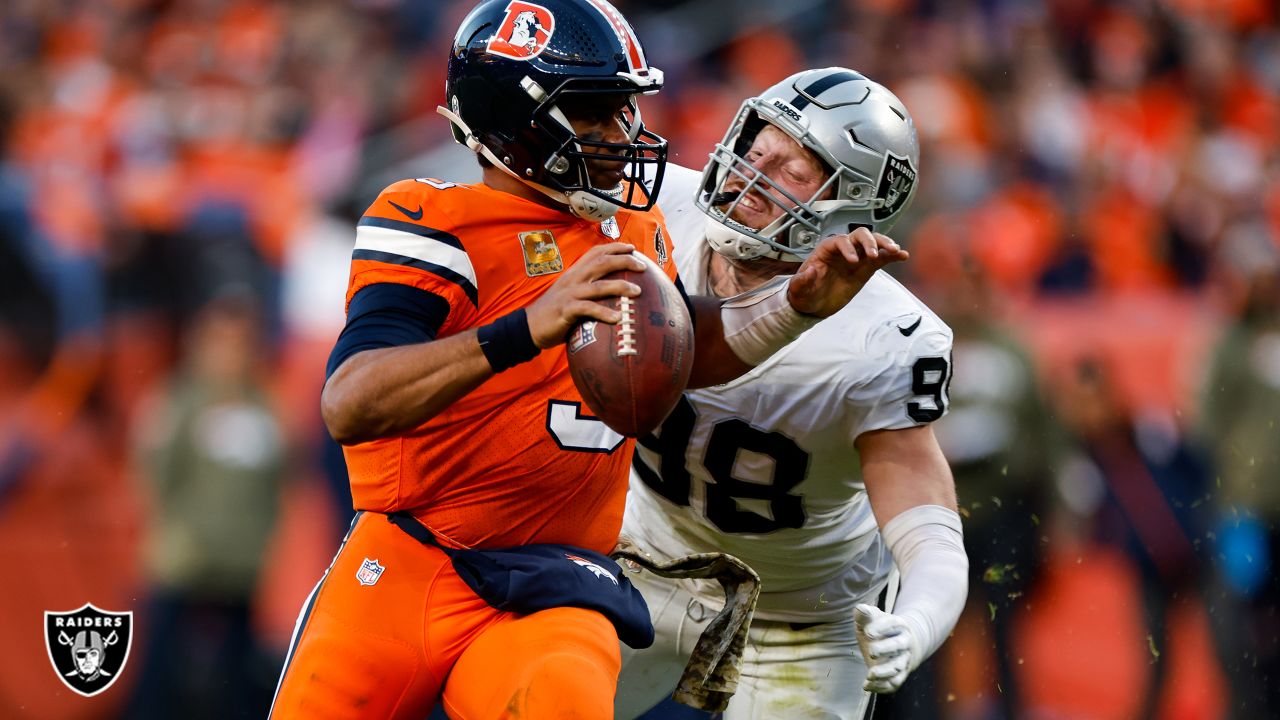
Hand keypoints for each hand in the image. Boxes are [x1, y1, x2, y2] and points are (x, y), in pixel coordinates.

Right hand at [526, 242, 644, 347]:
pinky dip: (603, 312)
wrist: (529, 326)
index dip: (615, 247)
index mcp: (575, 273)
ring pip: (598, 286)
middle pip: (601, 263)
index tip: (633, 248)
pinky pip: (587, 309)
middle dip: (624, 261)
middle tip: (642, 266)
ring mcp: (569, 294)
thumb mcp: (571, 295)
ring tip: (637, 291)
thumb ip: (588, 290)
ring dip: (620, 287)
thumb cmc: (555, 313)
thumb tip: (612, 295)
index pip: (596, 253)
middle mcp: (573, 279)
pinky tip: (618, 318)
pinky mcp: (565, 310)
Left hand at [787, 229, 907, 316]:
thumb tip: (809, 271)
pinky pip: (881, 258)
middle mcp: (843, 249)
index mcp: (826, 250)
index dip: (848, 248)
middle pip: (860, 235)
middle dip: (869, 241)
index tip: (853, 262)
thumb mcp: (798, 290)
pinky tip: (903, 256)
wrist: (813, 305)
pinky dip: (892, 256)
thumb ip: (802, 281)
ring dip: (884, 244)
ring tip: (895, 251)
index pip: (840, 240)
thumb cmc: (804, 294)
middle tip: (874, 254)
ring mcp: (856, 257)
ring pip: (873, 242)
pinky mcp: (866, 268)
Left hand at [853, 603, 914, 693]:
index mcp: (898, 624)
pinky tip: (866, 685)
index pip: (891, 624)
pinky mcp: (898, 675)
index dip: (881, 628)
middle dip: (885, 649)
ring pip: (897, 667)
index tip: (867, 632)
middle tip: (871, 652)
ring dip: (884, 672)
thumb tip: (860, 608)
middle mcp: (904, 642)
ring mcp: (902, 659)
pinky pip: (894, 683)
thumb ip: (865, 614)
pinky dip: (881, 687)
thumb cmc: (879, 628)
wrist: (899, 643)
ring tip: (870, 674)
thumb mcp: (872, 619)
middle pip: (898, 646)